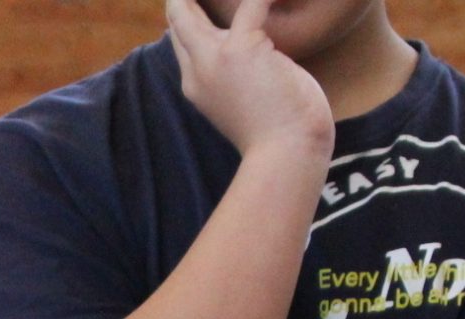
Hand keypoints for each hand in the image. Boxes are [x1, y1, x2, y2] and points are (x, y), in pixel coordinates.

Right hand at [164, 0, 331, 158]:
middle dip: (182, 1)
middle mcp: (197, 72)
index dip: (186, 11)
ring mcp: (214, 61)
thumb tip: (263, 60)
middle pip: (178, 19)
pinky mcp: (242, 50)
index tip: (190, 0)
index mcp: (196, 85)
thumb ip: (245, 76)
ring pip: (190, 10)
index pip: (184, 37)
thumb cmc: (280, 135)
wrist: (287, 156)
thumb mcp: (252, 103)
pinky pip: (252, 4)